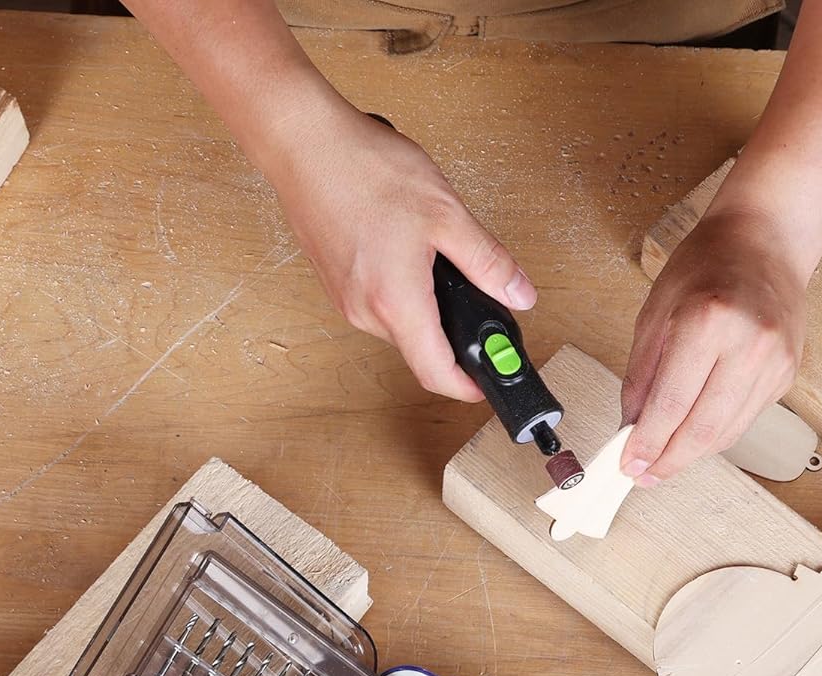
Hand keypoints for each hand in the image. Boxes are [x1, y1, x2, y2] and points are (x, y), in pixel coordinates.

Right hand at [260, 97, 535, 400]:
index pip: (436, 374)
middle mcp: (365, 313)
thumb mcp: (445, 213)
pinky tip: (405, 251)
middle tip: (477, 303)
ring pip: (400, 326)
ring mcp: (345, 302)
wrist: (302, 141)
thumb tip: (519, 294)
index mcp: (395, 303)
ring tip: (433, 260)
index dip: (468, 387)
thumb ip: (488, 261)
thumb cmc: (363, 168)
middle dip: (452, 334)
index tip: (489, 383)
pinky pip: (378, 306)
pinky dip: (401, 293)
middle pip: (421, 350)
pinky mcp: (335, 286)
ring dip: (426, 309)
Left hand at [621, 207, 807, 483]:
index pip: (671, 405)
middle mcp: (748, 345)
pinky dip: (716, 434)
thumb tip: (631, 428)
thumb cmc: (708, 264)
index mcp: (707, 322)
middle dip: (669, 461)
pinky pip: (745, 419)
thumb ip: (641, 374)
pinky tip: (695, 433)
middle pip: (702, 430)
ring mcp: (773, 363)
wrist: (766, 241)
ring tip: (665, 461)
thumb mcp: (656, 310)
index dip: (647, 444)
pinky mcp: (786, 374)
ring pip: (727, 434)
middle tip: (646, 475)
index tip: (628, 465)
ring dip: (691, 454)